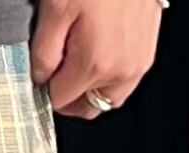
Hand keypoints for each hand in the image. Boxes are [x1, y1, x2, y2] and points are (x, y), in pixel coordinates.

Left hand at [31, 0, 161, 119]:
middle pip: (87, 107)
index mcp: (95, 64)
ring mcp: (139, 60)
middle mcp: (122, 69)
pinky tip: (97, 50)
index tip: (40, 72)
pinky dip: (108, 75)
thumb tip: (40, 78)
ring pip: (108, 98)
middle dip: (68, 96)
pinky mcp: (148, 48)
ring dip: (89, 89)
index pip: (59, 101)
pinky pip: (125, 78)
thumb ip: (43, 52)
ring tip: (77, 60)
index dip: (44, 89)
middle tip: (55, 73)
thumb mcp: (55, 9)